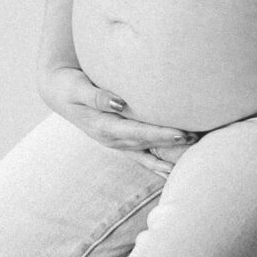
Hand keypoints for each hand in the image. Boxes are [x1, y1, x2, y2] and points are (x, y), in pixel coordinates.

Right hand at [38, 64, 196, 154]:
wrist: (58, 92)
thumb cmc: (69, 85)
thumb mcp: (77, 88)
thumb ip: (96, 96)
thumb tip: (118, 104)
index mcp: (103, 127)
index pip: (138, 133)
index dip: (160, 134)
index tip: (182, 133)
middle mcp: (112, 139)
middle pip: (147, 145)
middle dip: (172, 144)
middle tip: (198, 140)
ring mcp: (116, 142)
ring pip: (147, 152)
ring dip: (169, 155)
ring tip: (195, 154)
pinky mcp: (120, 140)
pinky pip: (142, 155)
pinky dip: (158, 163)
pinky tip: (174, 171)